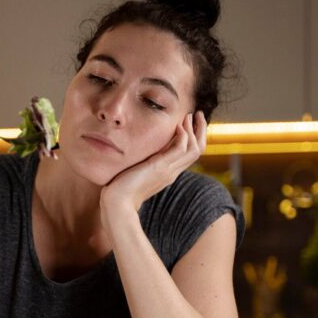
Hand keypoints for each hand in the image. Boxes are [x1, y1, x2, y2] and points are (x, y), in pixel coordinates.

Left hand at [100, 111, 206, 225]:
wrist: (117, 203)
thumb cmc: (122, 190)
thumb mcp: (137, 172)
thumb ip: (144, 163)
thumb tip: (142, 152)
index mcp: (168, 173)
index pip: (189, 154)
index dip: (193, 136)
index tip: (189, 122)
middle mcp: (172, 172)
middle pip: (197, 150)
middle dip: (200, 130)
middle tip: (197, 114)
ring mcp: (168, 170)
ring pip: (194, 149)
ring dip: (194, 129)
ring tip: (189, 115)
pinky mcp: (160, 167)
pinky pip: (181, 149)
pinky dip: (183, 135)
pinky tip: (178, 126)